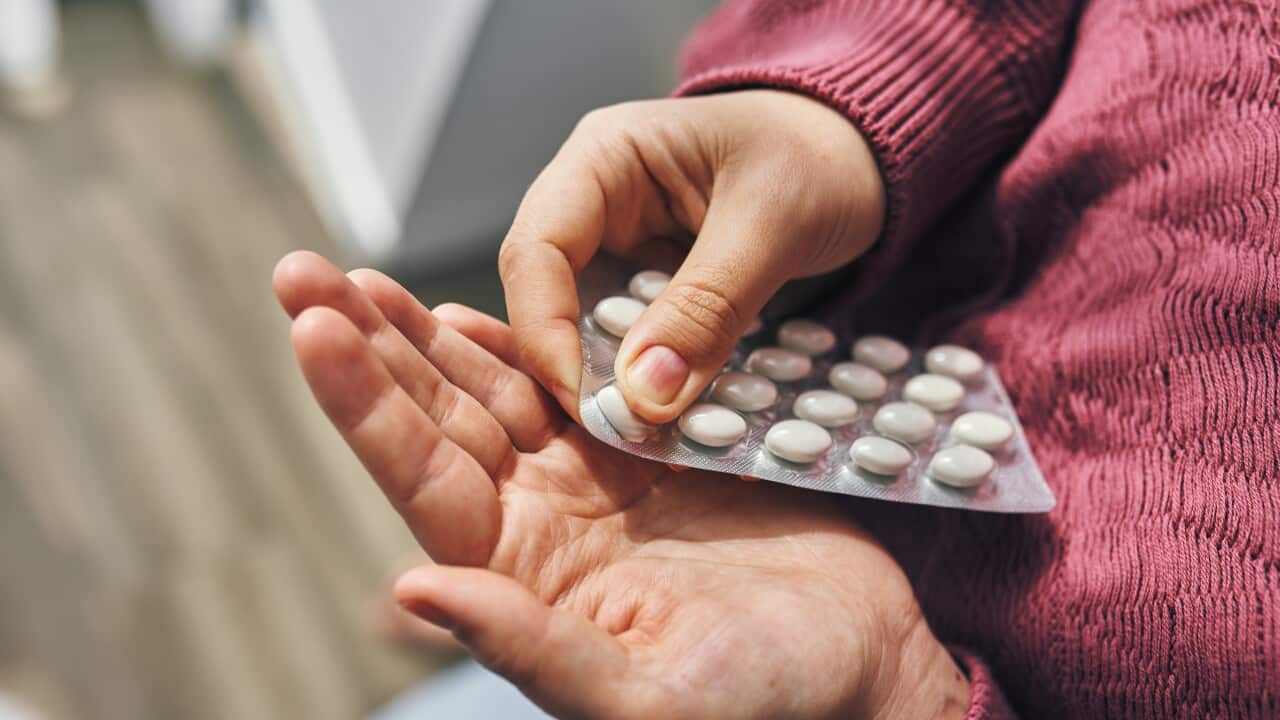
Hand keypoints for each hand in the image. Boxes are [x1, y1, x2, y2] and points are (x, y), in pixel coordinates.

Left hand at [273, 252, 964, 718]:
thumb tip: (411, 589)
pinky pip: (566, 385)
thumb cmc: (765, 699)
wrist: (861, 659)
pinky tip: (473, 310)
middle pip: (436, 419)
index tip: (311, 325)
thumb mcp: (642, 695)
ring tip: (364, 278)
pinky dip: (521, 342)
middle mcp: (540, 525)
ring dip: (427, 335)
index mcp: (523, 577)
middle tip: (304, 269)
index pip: (422, 477)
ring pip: (491, 392)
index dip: (362, 404)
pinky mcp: (646, 454)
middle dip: (370, 346)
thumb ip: (530, 647)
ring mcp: (591, 484)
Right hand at [498, 90, 884, 422]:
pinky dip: (656, 382)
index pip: (536, 250)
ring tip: (654, 437)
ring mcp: (621, 249)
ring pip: (587, 331)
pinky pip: (635, 344)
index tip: (587, 403)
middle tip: (619, 434)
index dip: (545, 331)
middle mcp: (594, 204)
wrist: (865, 159)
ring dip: (617, 385)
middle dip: (577, 369)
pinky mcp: (651, 289)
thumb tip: (644, 396)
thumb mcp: (772, 223)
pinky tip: (684, 418)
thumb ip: (708, 307)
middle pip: (547, 297)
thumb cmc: (820, 156)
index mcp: (602, 158)